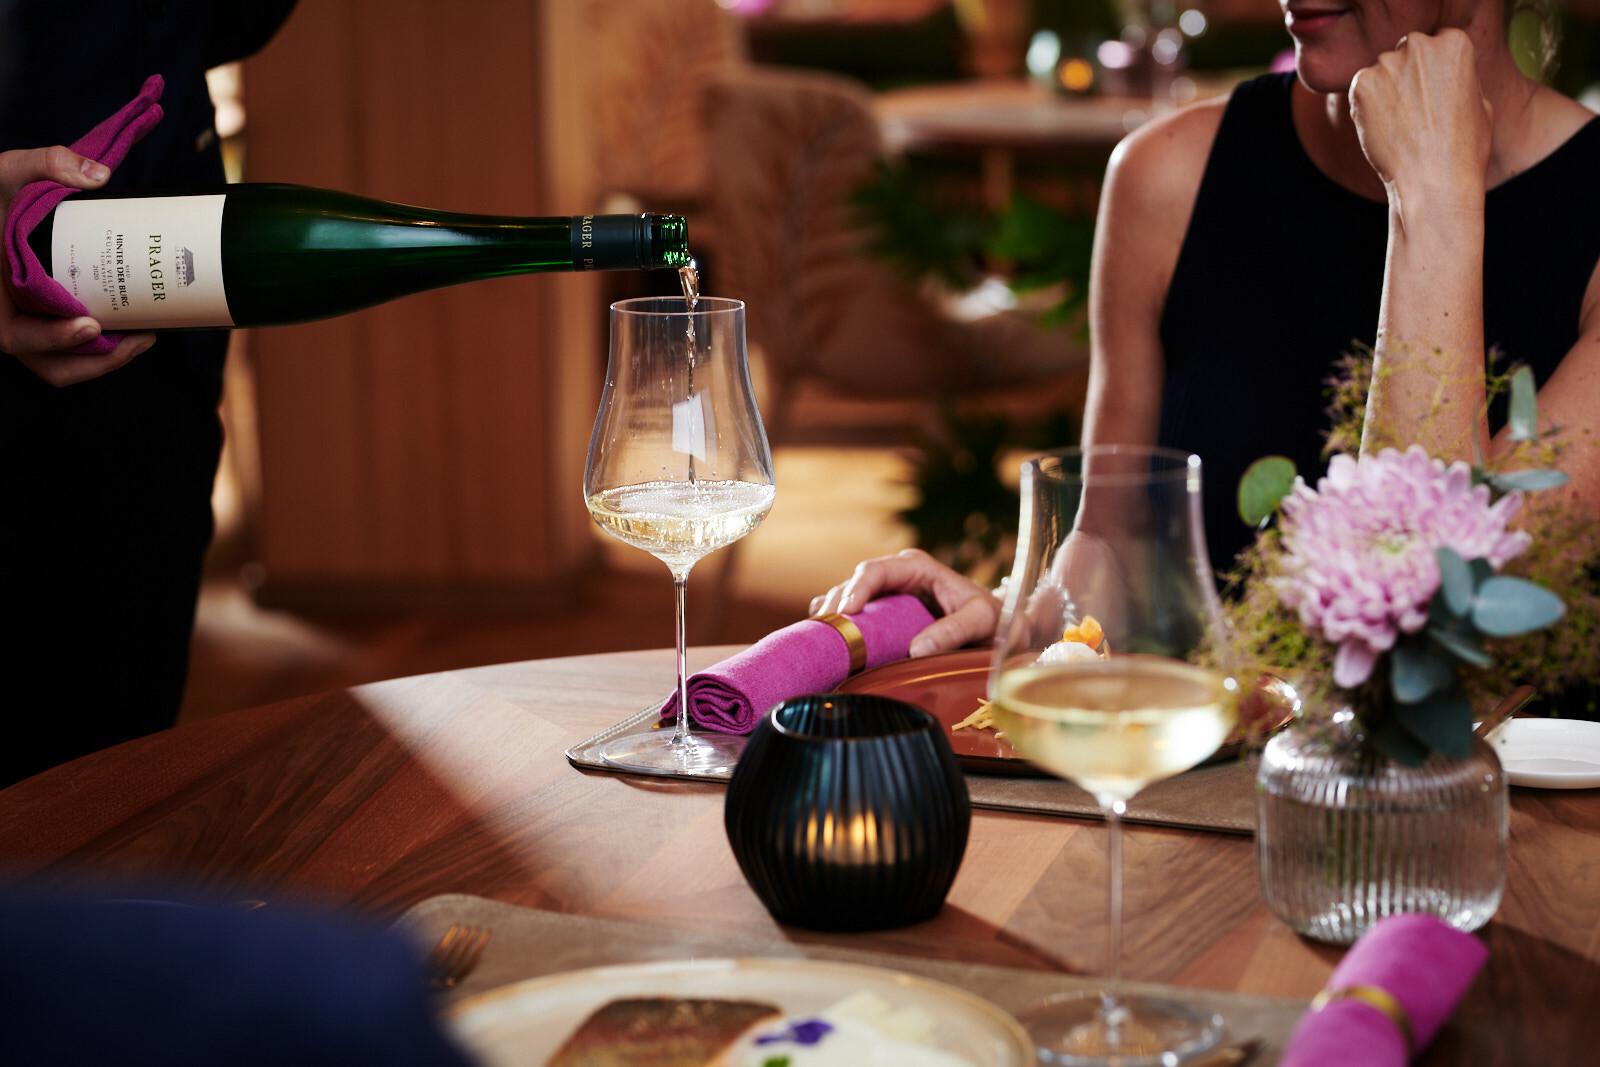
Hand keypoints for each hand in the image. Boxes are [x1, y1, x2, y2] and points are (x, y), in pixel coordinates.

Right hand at [0, 145, 154, 384]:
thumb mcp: (7, 170)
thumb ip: (46, 163)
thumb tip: (99, 174)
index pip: (15, 335)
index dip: (52, 338)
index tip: (90, 325)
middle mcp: (5, 316)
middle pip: (47, 363)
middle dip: (97, 361)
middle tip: (142, 337)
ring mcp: (26, 324)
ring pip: (60, 366)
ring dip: (104, 362)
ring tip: (145, 337)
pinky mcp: (45, 323)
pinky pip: (70, 352)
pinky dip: (100, 351)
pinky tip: (135, 330)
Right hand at [809, 548, 998, 656]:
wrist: (999, 626)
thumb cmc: (992, 619)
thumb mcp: (981, 621)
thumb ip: (954, 631)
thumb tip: (915, 649)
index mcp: (916, 566)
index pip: (875, 570)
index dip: (856, 589)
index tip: (846, 612)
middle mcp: (897, 574)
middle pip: (854, 584)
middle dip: (838, 606)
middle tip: (829, 632)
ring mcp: (887, 593)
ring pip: (847, 597)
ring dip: (833, 616)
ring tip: (823, 638)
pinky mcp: (882, 611)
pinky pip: (851, 613)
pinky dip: (837, 624)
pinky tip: (827, 639)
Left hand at [1348, 30, 1492, 213]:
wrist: (1434, 181)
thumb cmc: (1463, 149)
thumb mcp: (1480, 103)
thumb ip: (1457, 79)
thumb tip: (1439, 76)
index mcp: (1455, 43)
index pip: (1435, 45)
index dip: (1433, 74)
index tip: (1434, 99)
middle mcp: (1421, 45)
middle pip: (1406, 53)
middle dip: (1407, 77)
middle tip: (1415, 114)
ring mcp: (1389, 63)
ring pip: (1381, 72)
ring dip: (1385, 92)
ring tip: (1401, 127)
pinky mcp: (1362, 85)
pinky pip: (1360, 89)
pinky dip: (1366, 107)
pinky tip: (1384, 129)